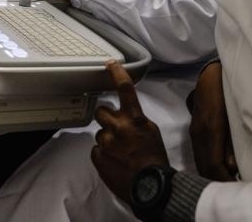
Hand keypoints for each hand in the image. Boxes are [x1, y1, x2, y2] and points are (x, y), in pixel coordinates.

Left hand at [91, 60, 169, 204]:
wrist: (149, 187)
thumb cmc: (155, 158)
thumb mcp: (152, 131)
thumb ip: (136, 120)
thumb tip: (126, 117)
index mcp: (134, 118)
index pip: (124, 88)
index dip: (116, 72)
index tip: (110, 64)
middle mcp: (117, 127)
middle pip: (101, 110)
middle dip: (106, 116)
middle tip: (116, 126)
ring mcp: (106, 143)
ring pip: (100, 133)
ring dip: (108, 138)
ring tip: (121, 152)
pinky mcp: (98, 157)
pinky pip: (96, 149)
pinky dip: (104, 153)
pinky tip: (115, 161)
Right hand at [189, 61, 237, 180]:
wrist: (212, 71)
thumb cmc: (228, 89)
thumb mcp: (236, 112)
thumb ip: (233, 140)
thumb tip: (231, 166)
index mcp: (210, 130)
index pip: (212, 166)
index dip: (223, 180)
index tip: (235, 187)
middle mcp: (198, 133)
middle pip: (203, 166)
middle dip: (216, 180)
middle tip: (232, 189)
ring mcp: (194, 131)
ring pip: (199, 160)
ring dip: (211, 173)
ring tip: (226, 181)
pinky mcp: (194, 128)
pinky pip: (199, 152)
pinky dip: (207, 164)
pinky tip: (217, 168)